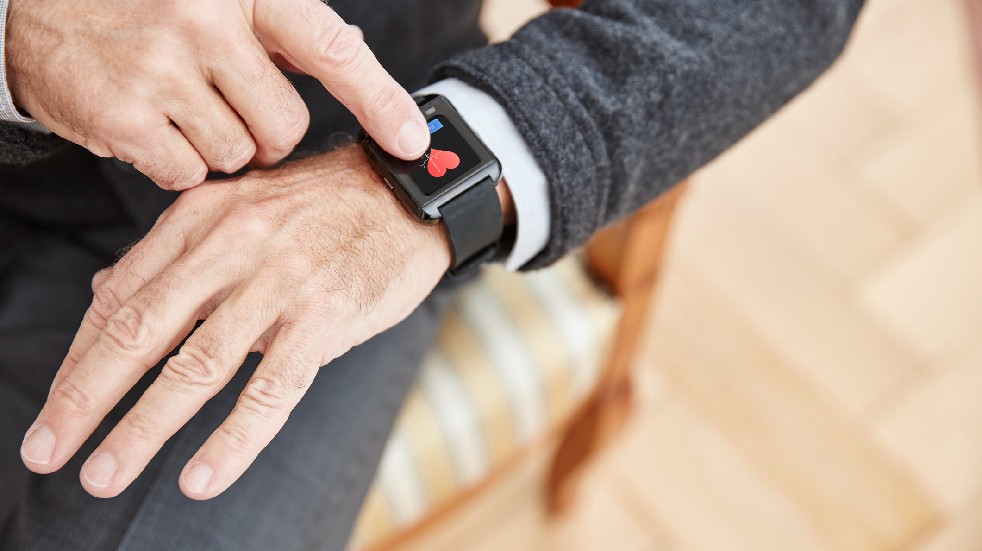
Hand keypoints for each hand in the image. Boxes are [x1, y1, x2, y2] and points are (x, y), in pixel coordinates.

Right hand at [5, 0, 429, 188]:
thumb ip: (280, 29)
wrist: (31, 6)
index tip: (413, 142)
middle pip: (283, 126)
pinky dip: (176, 162)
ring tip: (179, 105)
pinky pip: (186, 175)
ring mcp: (160, 69)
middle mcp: (204, 22)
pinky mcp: (122, 116)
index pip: (330, 48)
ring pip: (236, 156)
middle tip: (225, 103)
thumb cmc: (143, 4)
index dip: (379, 100)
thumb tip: (353, 55)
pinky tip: (151, 124)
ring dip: (218, 145)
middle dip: (265, 130)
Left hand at [19, 146, 469, 498]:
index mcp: (201, 217)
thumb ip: (174, 254)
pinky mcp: (325, 317)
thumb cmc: (323, 209)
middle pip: (141, 330)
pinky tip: (201, 477)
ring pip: (197, 365)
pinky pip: (271, 390)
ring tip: (105, 473)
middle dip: (86, 396)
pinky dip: (233, 440)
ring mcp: (279, 281)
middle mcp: (231, 244)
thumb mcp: (240, 209)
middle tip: (46, 448)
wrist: (410, 194)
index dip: (80, 356)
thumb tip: (105, 293)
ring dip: (144, 426)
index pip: (120, 295)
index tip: (57, 403)